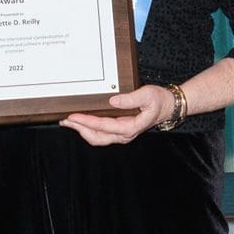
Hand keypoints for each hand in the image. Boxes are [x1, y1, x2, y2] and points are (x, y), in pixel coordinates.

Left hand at [59, 84, 173, 145]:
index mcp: (130, 127)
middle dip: (79, 129)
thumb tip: (113, 101)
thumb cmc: (159, 101)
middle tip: (65, 121)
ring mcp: (122, 134)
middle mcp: (125, 134)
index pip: (103, 126)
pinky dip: (90, 129)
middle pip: (97, 137)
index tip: (73, 116)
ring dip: (83, 130)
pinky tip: (82, 123)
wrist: (168, 106)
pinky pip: (102, 134)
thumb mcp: (147, 95)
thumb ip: (131, 99)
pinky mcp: (121, 130)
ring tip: (69, 122)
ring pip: (98, 138)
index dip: (86, 122)